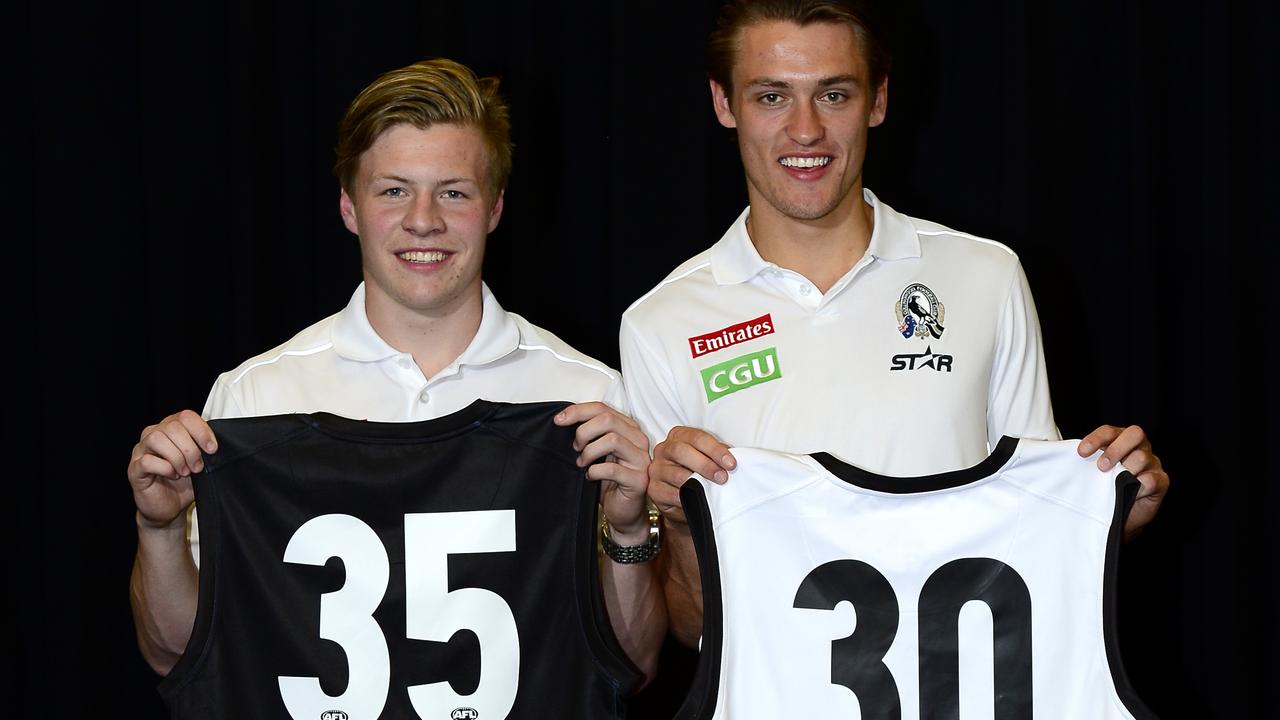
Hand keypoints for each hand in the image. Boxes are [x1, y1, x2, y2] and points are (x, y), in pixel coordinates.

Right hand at [128, 410, 216, 530]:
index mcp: (171, 428)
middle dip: (190, 448)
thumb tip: (216, 444)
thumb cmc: (183, 483)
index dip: (201, 431)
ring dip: (177, 457)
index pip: (185, 416)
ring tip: (186, 471)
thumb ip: (204, 450)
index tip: (212, 449)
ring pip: (157, 439)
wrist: (169, 507)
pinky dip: (164, 468)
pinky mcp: (134, 468)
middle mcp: (153, 435)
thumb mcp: (200, 463)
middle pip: (172, 427)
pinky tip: (172, 475)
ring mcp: (141, 451)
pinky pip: (147, 461)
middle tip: (198, 466)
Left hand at [554, 403, 650, 543]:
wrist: (623, 512)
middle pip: (608, 419)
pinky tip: (590, 476)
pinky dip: (594, 471)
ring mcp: (641, 460)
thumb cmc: (609, 481)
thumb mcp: (598, 451)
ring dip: (589, 451)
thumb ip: (591, 434)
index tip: (559, 420)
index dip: (578, 411)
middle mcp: (638, 440)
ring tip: (582, 463)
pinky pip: (612, 469)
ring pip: (612, 440)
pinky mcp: (639, 480)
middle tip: (575, 447)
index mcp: (629, 428)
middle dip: (583, 432)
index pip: (602, 408)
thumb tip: (564, 419)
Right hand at [647, 426, 735, 524]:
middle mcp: (664, 449)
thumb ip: (718, 456)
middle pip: (681, 451)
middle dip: (705, 464)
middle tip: (722, 478)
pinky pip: (671, 494)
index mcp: (679, 436)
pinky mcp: (653, 489)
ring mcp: (656, 469)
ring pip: (676, 474)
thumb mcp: (710, 461)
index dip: (715, 450)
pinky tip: (698, 501)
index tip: (731, 464)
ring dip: (698, 483)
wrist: (686, 503)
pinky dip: (687, 498)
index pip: (696, 437)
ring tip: (713, 490)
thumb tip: (732, 459)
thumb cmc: (699, 476)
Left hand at [1078, 424, 1168, 538]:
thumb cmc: (1106, 490)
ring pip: (1141, 457)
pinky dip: (1139, 486)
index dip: (1096, 438)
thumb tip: (1067, 457)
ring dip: (1126, 471)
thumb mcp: (1094, 473)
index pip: (1110, 431)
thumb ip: (1088, 462)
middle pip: (1134, 434)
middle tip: (1101, 467)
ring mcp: (1152, 463)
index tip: (1082, 452)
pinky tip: (1132, 493)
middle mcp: (1139, 447)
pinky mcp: (1161, 480)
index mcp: (1120, 440)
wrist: (1121, 517)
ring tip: (1116, 484)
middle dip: (1116, 449)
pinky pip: (1152, 479)